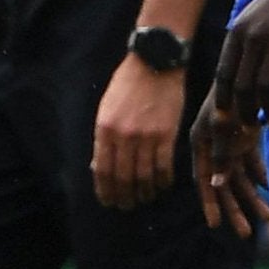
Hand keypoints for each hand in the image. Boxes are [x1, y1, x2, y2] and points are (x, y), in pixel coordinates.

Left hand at [93, 55, 187, 210]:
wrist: (155, 62)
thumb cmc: (128, 83)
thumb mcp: (106, 109)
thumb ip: (104, 137)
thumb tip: (101, 165)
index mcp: (104, 130)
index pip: (103, 170)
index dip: (105, 190)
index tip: (109, 201)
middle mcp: (123, 137)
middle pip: (123, 177)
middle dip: (124, 196)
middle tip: (127, 206)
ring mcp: (146, 136)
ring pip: (144, 175)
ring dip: (144, 192)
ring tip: (145, 199)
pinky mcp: (167, 134)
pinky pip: (164, 165)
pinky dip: (163, 180)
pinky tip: (162, 186)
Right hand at [191, 89, 268, 236]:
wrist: (248, 70)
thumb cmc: (230, 95)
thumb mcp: (223, 125)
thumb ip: (221, 154)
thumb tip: (215, 185)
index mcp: (201, 145)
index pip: (203, 181)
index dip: (209, 204)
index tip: (215, 226)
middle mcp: (213, 148)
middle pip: (223, 185)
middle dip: (236, 209)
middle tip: (247, 234)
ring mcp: (230, 144)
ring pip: (240, 178)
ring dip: (253, 197)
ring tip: (268, 218)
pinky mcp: (245, 139)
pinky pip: (253, 165)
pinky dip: (262, 177)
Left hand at [214, 0, 268, 123]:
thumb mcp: (253, 16)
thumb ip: (243, 41)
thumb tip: (235, 69)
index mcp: (237, 33)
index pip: (224, 74)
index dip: (223, 98)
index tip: (225, 116)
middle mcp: (252, 39)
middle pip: (242, 87)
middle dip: (244, 112)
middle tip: (250, 127)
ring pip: (265, 89)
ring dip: (268, 111)